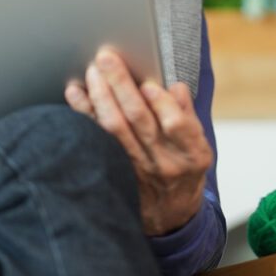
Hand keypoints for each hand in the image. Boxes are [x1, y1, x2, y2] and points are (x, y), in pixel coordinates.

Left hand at [64, 46, 211, 235]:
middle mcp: (164, 163)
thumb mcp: (199, 148)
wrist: (170, 217)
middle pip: (139, 121)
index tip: (148, 84)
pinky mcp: (115, 170)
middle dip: (121, 86)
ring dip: (100, 96)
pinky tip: (76, 95)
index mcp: (192, 154)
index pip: (177, 126)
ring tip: (93, 71)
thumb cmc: (185, 172)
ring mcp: (137, 170)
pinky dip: (84, 115)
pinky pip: (96, 140)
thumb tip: (175, 87)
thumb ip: (188, 116)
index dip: (162, 105)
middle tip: (107, 58)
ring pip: (114, 129)